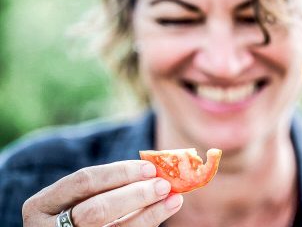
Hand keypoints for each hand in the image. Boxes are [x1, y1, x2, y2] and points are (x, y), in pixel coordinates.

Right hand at [22, 160, 182, 225]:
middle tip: (164, 185)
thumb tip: (154, 170)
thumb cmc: (75, 215)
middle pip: (97, 209)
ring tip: (173, 199)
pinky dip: (145, 225)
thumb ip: (107, 186)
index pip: (83, 182)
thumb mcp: (77, 200)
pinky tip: (161, 214)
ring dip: (148, 214)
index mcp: (41, 206)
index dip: (119, 173)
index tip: (149, 168)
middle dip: (135, 195)